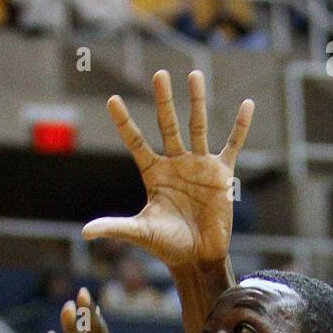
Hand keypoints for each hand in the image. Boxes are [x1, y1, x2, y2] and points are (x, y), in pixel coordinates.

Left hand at [83, 69, 253, 268]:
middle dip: (163, 101)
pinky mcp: (221, 174)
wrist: (197, 258)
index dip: (124, 122)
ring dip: (197, 101)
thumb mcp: (140, 233)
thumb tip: (84, 232)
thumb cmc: (167, 246)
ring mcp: (199, 166)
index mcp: (154, 174)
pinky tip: (248, 105)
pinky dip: (240, 126)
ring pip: (197, 126)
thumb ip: (114, 227)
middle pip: (167, 125)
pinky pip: (232, 145)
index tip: (112, 100)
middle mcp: (175, 164)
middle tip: (159, 75)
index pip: (136, 143)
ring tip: (193, 74)